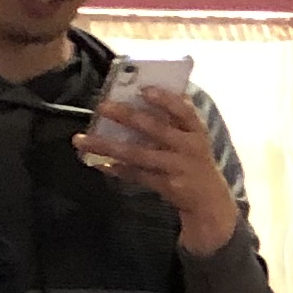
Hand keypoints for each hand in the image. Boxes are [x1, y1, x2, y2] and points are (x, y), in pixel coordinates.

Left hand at [78, 87, 241, 257]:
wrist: (211, 202)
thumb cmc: (195, 161)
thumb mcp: (194, 139)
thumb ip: (175, 120)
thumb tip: (144, 92)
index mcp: (197, 132)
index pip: (184, 112)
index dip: (165, 100)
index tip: (143, 90)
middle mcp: (189, 148)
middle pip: (156, 129)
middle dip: (127, 116)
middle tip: (102, 107)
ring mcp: (177, 168)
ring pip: (138, 154)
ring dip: (107, 146)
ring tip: (81, 139)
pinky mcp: (167, 186)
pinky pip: (136, 175)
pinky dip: (116, 169)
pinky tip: (98, 163)